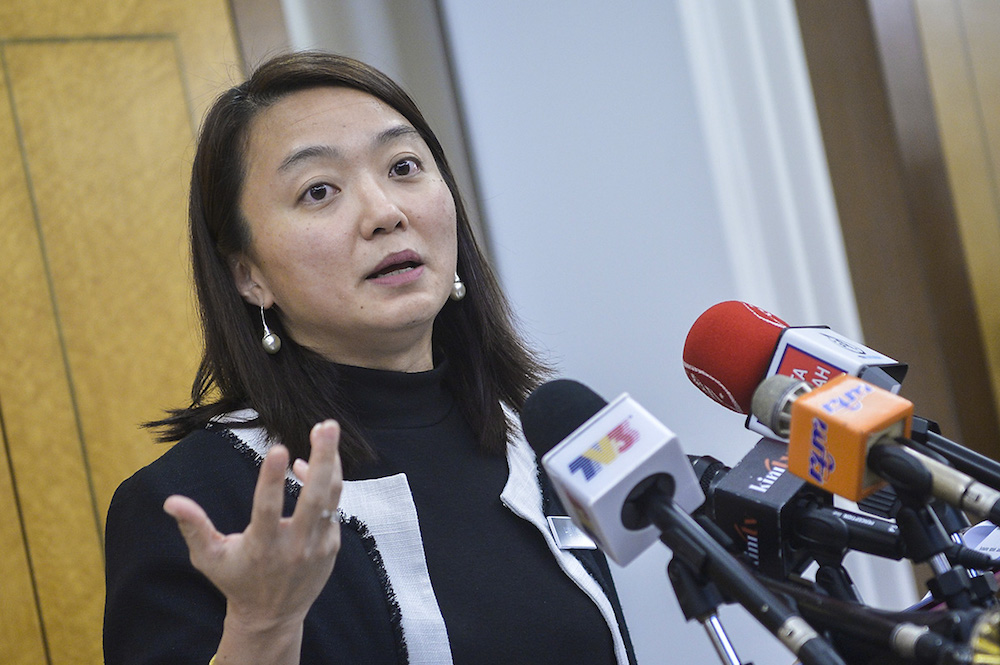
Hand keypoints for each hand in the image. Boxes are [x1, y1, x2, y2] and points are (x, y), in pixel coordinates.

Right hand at [164, 419, 342, 634]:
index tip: (277, 448)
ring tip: (327, 429)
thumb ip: (194, 527)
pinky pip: (333, 506)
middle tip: (325, 427)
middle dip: (323, 459)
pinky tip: (310, 465)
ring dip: (331, 462)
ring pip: (331, 497)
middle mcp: (295, 545)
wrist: (273, 616)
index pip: (268, 508)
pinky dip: (325, 482)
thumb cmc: (235, 580)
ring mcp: (317, 545)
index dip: (272, 478)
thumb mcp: (209, 558)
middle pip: (315, 497)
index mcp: (262, 546)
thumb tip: (171, 501)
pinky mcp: (331, 545)